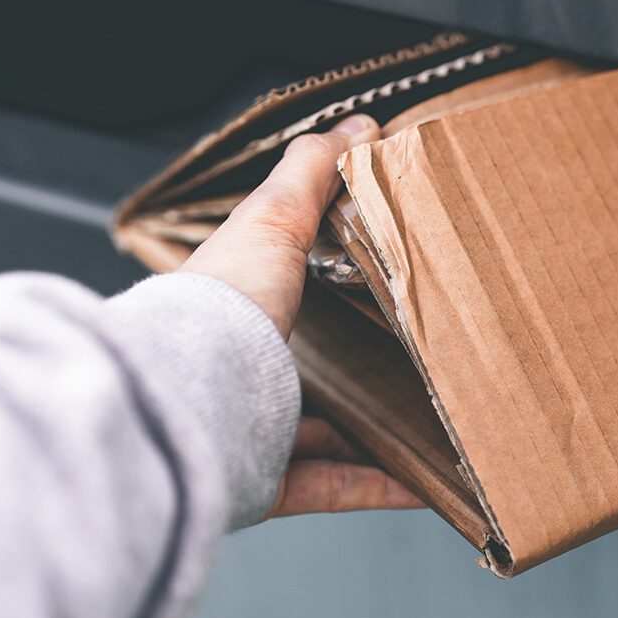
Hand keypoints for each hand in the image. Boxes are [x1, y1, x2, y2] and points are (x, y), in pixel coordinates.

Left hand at [180, 114, 423, 516]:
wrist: (185, 396)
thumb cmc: (219, 307)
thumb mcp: (270, 221)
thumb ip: (310, 176)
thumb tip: (353, 128)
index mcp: (234, 313)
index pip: (279, 297)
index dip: (321, 289)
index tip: (377, 288)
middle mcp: (235, 374)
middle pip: (301, 373)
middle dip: (354, 374)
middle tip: (412, 363)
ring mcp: (247, 433)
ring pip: (320, 439)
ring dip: (374, 439)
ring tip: (432, 428)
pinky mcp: (262, 483)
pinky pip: (331, 488)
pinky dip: (379, 487)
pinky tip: (427, 486)